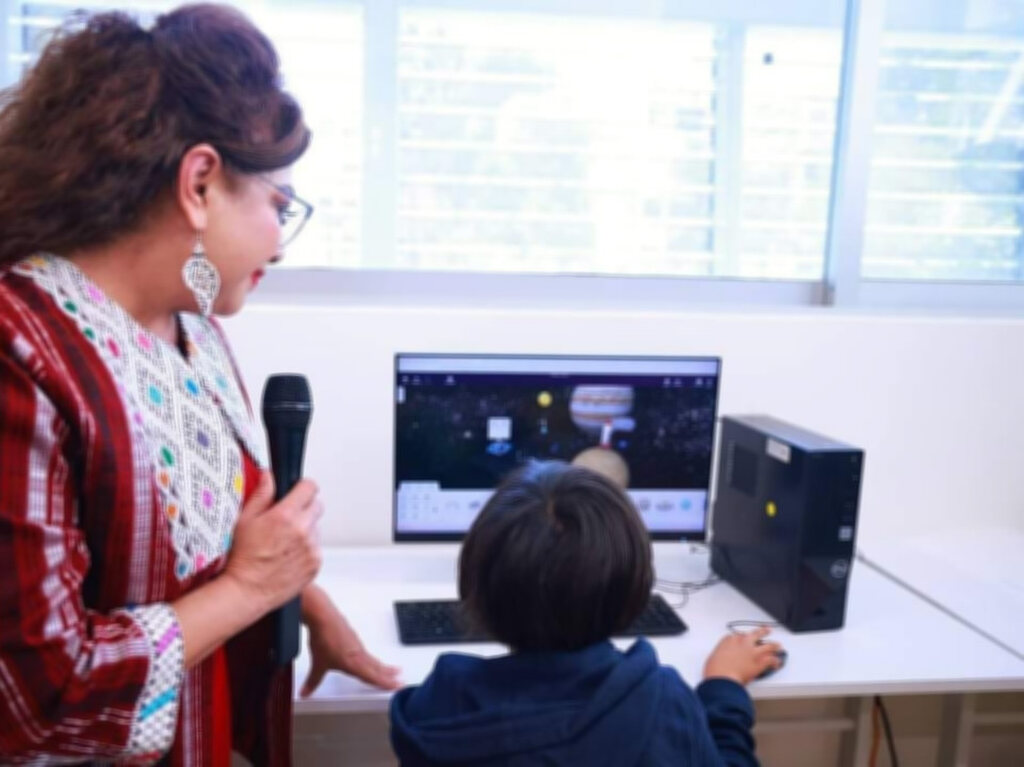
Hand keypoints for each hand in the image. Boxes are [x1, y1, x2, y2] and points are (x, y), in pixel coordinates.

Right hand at [223, 471, 322, 615]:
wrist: (246, 591)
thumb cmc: (242, 557)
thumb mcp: (244, 519)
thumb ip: (261, 494)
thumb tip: (269, 475)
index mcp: (285, 515)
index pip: (310, 487)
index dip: (302, 488)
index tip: (297, 492)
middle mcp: (303, 530)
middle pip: (317, 505)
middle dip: (304, 507)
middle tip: (287, 518)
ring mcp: (312, 548)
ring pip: (316, 527)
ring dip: (305, 529)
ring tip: (284, 541)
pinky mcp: (316, 563)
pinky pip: (316, 547)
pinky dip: (307, 548)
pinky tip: (288, 555)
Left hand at [300, 584, 401, 695]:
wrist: (323, 617)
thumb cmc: (324, 638)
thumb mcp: (318, 664)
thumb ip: (313, 680)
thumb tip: (306, 692)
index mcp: (355, 663)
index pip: (374, 677)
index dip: (387, 683)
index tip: (398, 685)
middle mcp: (359, 654)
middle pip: (378, 667)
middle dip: (389, 674)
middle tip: (400, 678)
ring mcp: (357, 644)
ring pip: (373, 659)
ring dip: (382, 666)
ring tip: (390, 669)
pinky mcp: (352, 637)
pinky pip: (366, 651)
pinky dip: (371, 657)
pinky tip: (368, 657)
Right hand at [703, 626, 783, 685]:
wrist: (722, 678)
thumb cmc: (715, 670)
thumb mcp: (713, 657)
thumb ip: (721, 655)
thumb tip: (722, 658)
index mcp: (730, 640)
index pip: (739, 636)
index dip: (743, 639)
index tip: (743, 642)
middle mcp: (743, 642)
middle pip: (756, 634)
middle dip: (762, 632)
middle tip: (766, 630)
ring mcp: (753, 651)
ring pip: (768, 645)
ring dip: (774, 645)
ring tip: (778, 645)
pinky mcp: (760, 661)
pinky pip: (772, 660)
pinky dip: (776, 661)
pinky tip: (777, 663)